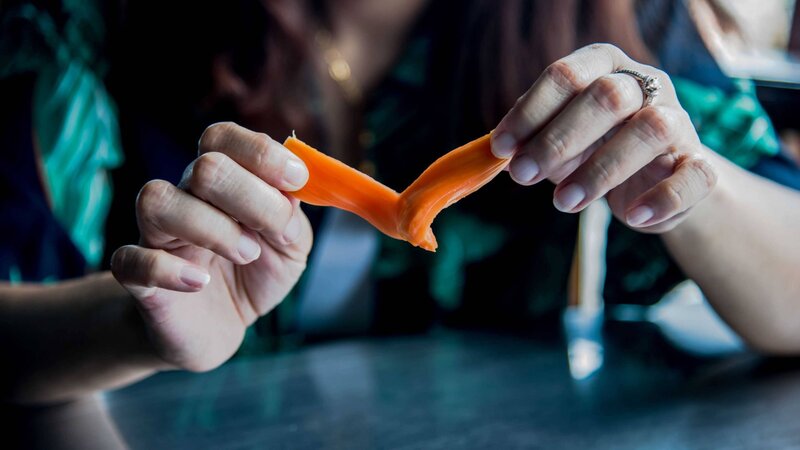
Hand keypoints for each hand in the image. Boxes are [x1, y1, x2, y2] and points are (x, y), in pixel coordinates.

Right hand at [111, 122, 312, 370]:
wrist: (221, 327)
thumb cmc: (255, 274)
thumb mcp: (290, 246)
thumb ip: (292, 216)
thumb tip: (292, 190)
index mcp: (220, 181)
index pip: (222, 138)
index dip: (261, 152)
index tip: (296, 180)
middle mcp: (184, 197)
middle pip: (204, 166)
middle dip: (250, 198)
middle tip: (271, 234)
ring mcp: (156, 235)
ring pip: (158, 201)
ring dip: (213, 228)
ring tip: (245, 254)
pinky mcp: (137, 278)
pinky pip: (131, 259)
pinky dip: (168, 270)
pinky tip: (200, 283)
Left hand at [492, 44, 716, 232]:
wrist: (657, 185)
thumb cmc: (597, 152)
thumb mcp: (561, 141)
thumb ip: (534, 139)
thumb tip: (499, 149)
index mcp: (606, 67)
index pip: (567, 75)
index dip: (530, 112)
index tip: (500, 149)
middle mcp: (646, 85)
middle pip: (607, 96)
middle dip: (558, 139)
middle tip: (523, 176)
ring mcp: (679, 123)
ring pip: (650, 129)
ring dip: (600, 169)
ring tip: (563, 202)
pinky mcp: (700, 165)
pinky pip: (694, 175)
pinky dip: (663, 198)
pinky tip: (633, 217)